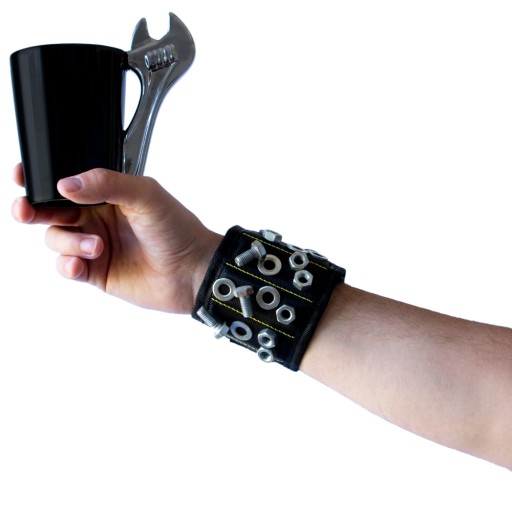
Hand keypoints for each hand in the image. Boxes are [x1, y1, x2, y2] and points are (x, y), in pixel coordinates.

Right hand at [11, 163, 220, 313]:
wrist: (193, 270)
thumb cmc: (178, 229)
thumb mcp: (146, 195)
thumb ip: (107, 184)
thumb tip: (66, 184)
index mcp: (107, 193)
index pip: (66, 183)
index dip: (41, 180)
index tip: (23, 176)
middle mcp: (97, 217)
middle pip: (50, 210)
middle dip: (32, 209)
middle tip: (26, 209)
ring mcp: (95, 245)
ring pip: (56, 239)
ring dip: (68, 242)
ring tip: (97, 247)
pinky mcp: (96, 272)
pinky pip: (66, 267)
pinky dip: (67, 264)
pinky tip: (81, 264)